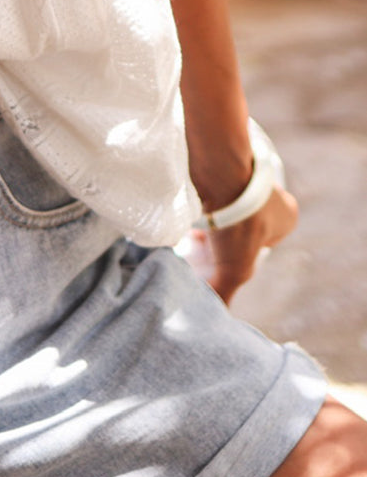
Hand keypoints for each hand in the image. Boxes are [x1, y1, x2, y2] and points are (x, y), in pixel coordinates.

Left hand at [189, 185, 297, 305]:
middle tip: (203, 240)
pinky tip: (189, 207)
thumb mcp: (235, 269)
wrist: (220, 175)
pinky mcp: (229, 164)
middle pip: (243, 224)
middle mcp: (273, 194)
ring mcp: (251, 177)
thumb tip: (215, 312)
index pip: (263, 243)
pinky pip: (214, 187)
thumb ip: (225, 292)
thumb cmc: (238, 224)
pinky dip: (203, 199)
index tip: (219, 254)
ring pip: (228, 205)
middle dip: (224, 234)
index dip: (240, 253)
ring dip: (212, 216)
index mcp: (288, 215)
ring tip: (193, 226)